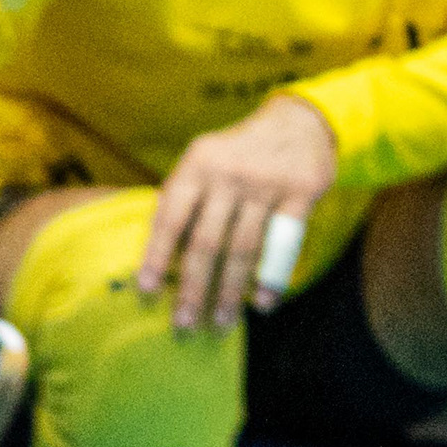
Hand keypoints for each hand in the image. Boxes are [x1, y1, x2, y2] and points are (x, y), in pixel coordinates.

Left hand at [135, 94, 337, 331]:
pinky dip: (272, 278)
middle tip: (184, 324)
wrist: (298, 121)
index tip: (146, 290)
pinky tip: (263, 303)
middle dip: (193, 287)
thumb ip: (181, 196)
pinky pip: (284, 245)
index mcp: (197, 165)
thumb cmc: (237, 152)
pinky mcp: (301, 193)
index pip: (171, 217)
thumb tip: (155, 251)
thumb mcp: (203, 158)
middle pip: (206, 242)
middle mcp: (229, 174)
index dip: (156, 255)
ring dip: (230, 291)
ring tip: (221, 322)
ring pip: (244, 249)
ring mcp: (266, 184)